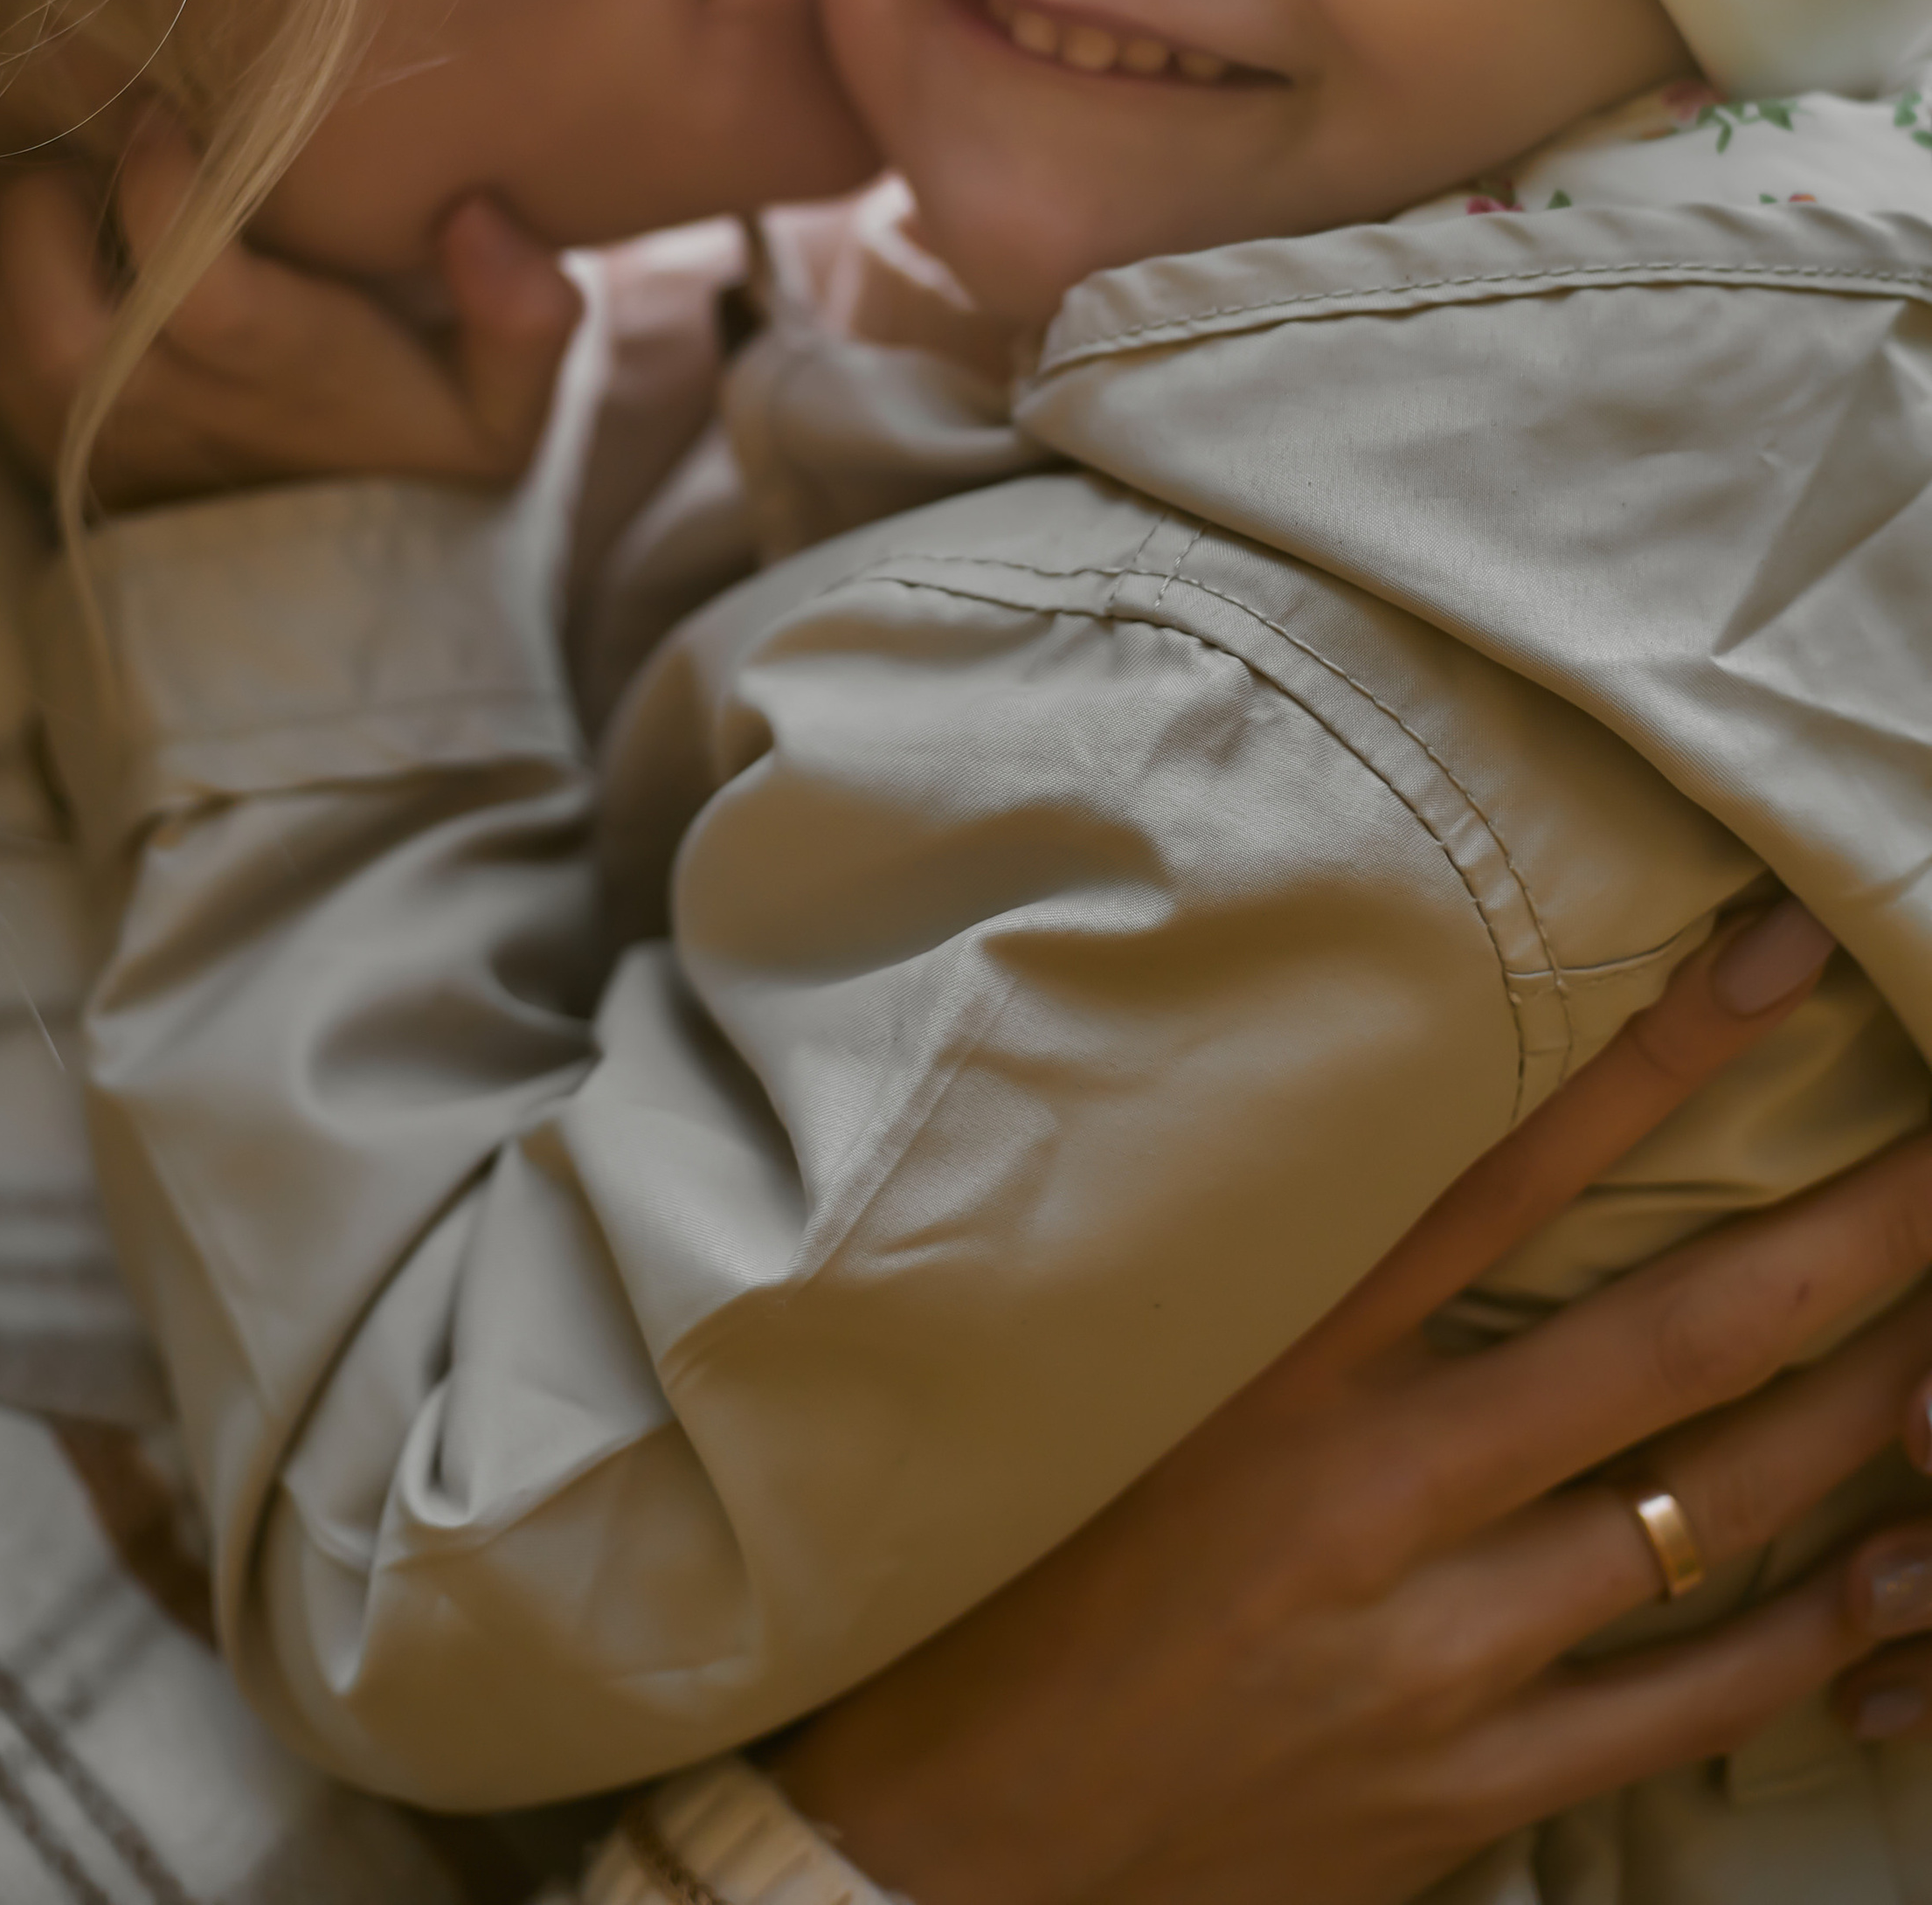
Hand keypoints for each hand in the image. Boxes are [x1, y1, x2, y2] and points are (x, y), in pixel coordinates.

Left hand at [0, 109, 581, 510]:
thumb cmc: (419, 461)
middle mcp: (173, 412)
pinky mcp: (48, 452)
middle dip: (52, 202)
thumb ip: (525, 318)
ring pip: (4, 323)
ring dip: (18, 241)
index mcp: (283, 377)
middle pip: (55, 303)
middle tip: (90, 143)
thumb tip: (478, 217)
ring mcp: (98, 439)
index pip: (194, 282)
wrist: (338, 594)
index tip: (167, 114)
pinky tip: (52, 250)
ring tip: (69, 187)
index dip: (164, 184)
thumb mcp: (507, 409)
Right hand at [775, 904, 1931, 1904]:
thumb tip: (1389, 1152)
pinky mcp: (1468, 1788)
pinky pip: (1692, 1696)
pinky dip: (1819, 1631)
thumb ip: (1259, 1291)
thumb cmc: (1011, 1589)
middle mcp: (1376, 1492)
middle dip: (1852, 1236)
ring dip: (1868, 1413)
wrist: (938, 1854)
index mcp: (1275, 1366)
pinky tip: (1906, 1575)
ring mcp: (1439, 1652)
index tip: (1782, 958)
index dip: (1660, 1059)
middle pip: (1673, 1339)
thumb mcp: (1113, 1392)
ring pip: (1717, 1509)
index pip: (1506, 1171)